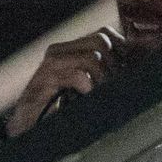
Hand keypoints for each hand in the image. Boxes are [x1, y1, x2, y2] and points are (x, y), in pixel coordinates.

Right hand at [8, 28, 126, 136]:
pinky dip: (90, 89)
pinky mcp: (44, 82)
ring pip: (91, 57)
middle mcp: (59, 52)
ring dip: (104, 79)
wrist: (28, 128)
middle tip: (116, 86)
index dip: (121, 49)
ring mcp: (50, 65)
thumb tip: (133, 67)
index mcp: (69, 50)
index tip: (129, 71)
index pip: (104, 33)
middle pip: (100, 40)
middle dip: (114, 64)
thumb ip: (103, 74)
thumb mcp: (85, 88)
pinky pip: (78, 76)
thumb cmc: (59, 110)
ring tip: (103, 95)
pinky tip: (89, 99)